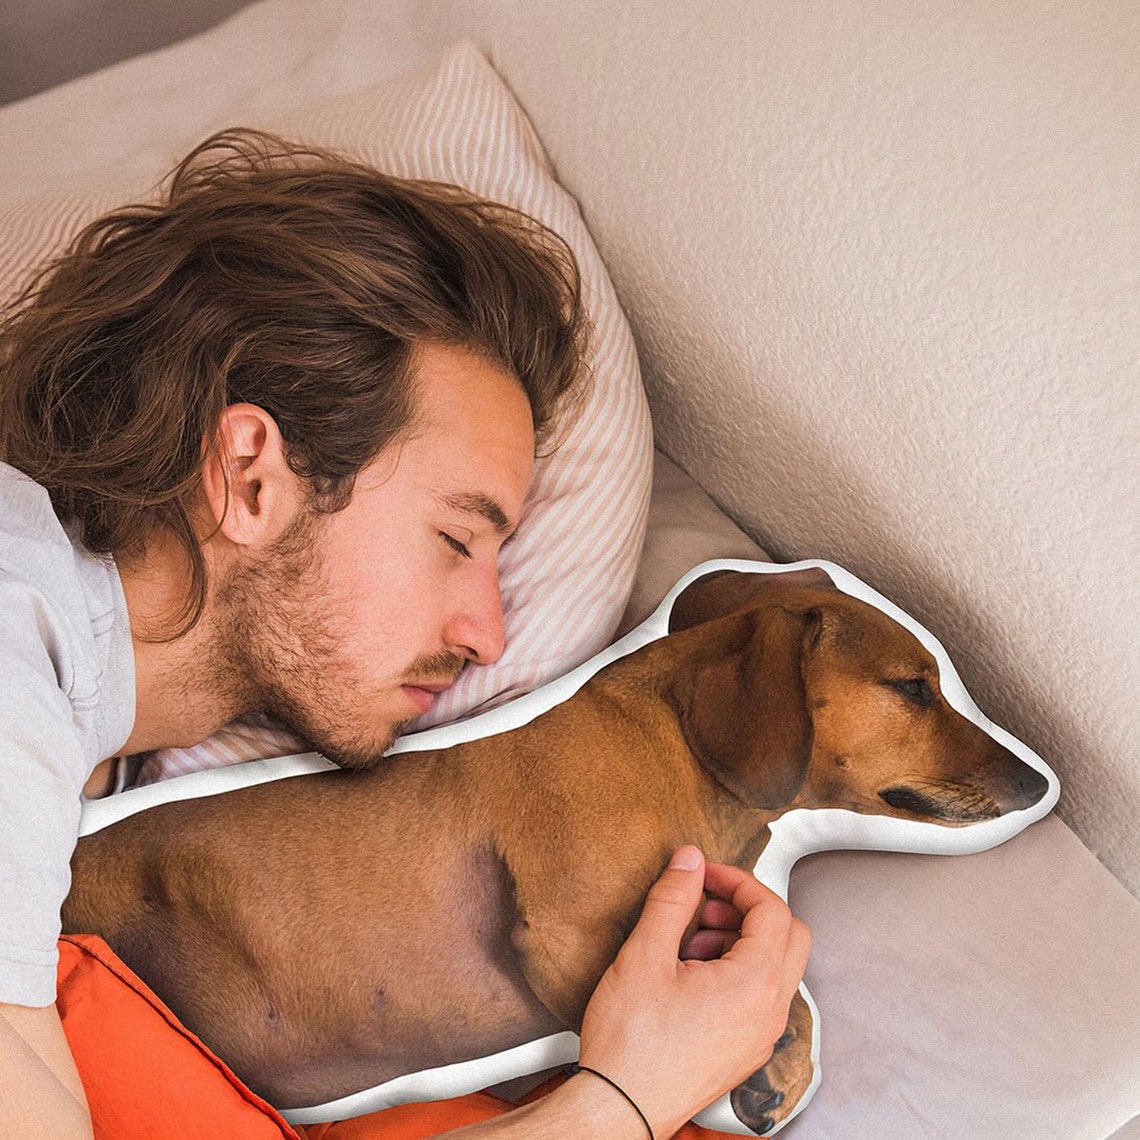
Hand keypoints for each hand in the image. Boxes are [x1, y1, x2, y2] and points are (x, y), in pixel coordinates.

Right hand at [576, 846, 809, 1138]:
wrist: (621, 1107)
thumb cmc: (632, 1043)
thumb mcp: (645, 954)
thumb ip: (672, 899)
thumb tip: (689, 861)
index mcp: (754, 984)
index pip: (772, 909)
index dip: (738, 881)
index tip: (705, 875)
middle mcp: (769, 1012)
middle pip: (790, 935)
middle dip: (749, 909)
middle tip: (707, 903)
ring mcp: (761, 1035)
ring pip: (777, 968)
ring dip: (742, 940)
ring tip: (689, 942)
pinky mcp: (746, 1051)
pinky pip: (761, 997)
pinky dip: (737, 971)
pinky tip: (690, 975)